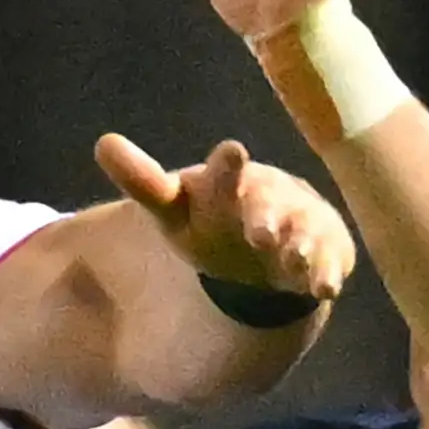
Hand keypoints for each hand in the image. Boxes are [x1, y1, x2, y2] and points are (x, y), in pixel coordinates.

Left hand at [95, 135, 354, 301]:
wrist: (277, 235)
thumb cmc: (215, 219)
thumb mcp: (175, 208)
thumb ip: (142, 180)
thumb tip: (102, 142)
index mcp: (221, 189)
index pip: (216, 180)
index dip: (223, 171)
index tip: (232, 151)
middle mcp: (262, 199)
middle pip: (265, 202)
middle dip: (264, 210)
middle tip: (258, 230)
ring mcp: (297, 222)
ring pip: (300, 231)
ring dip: (295, 244)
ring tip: (291, 256)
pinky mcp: (323, 248)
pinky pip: (326, 261)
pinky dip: (324, 273)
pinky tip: (323, 287)